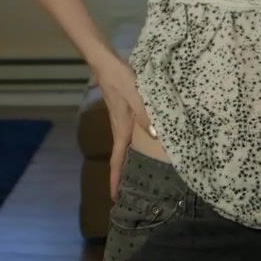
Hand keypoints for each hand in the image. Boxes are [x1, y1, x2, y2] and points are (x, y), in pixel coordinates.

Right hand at [94, 55, 150, 199]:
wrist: (105, 63)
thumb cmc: (119, 79)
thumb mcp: (135, 95)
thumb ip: (145, 114)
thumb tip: (156, 137)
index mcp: (121, 128)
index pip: (117, 159)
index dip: (115, 179)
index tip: (113, 198)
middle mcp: (119, 128)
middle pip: (118, 157)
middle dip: (119, 176)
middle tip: (124, 195)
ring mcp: (119, 120)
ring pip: (122, 147)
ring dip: (124, 162)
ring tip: (131, 176)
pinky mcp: (122, 112)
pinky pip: (126, 137)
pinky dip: (129, 148)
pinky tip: (140, 145)